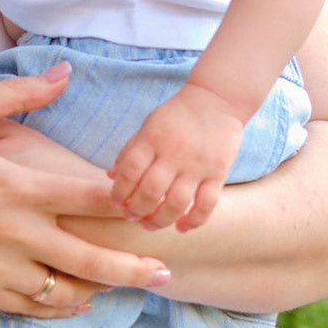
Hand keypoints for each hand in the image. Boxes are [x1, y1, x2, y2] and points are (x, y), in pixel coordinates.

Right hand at [0, 65, 173, 316]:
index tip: (154, 205)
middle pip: (89, 258)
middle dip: (134, 266)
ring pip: (64, 292)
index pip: (87, 197)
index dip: (128, 202)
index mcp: (13, 186)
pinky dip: (59, 307)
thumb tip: (64, 73)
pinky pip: (29, 307)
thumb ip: (18, 92)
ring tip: (129, 287)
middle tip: (166, 269)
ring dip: (101, 290)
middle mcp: (12, 233)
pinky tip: (78, 302)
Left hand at [109, 82, 245, 231]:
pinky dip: (193, 221)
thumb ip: (130, 150)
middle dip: (137, 210)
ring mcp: (197, 165)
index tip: (116, 203)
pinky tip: (180, 228)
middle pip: (151, 191)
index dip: (119, 191)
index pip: (130, 171)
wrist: (216, 100)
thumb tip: (109, 176)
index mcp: (153, 139)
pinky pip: (206, 204)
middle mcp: (174, 153)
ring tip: (150, 225)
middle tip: (131, 217)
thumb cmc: (176, 115)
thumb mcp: (148, 124)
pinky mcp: (218, 173)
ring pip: (177, 203)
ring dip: (160, 220)